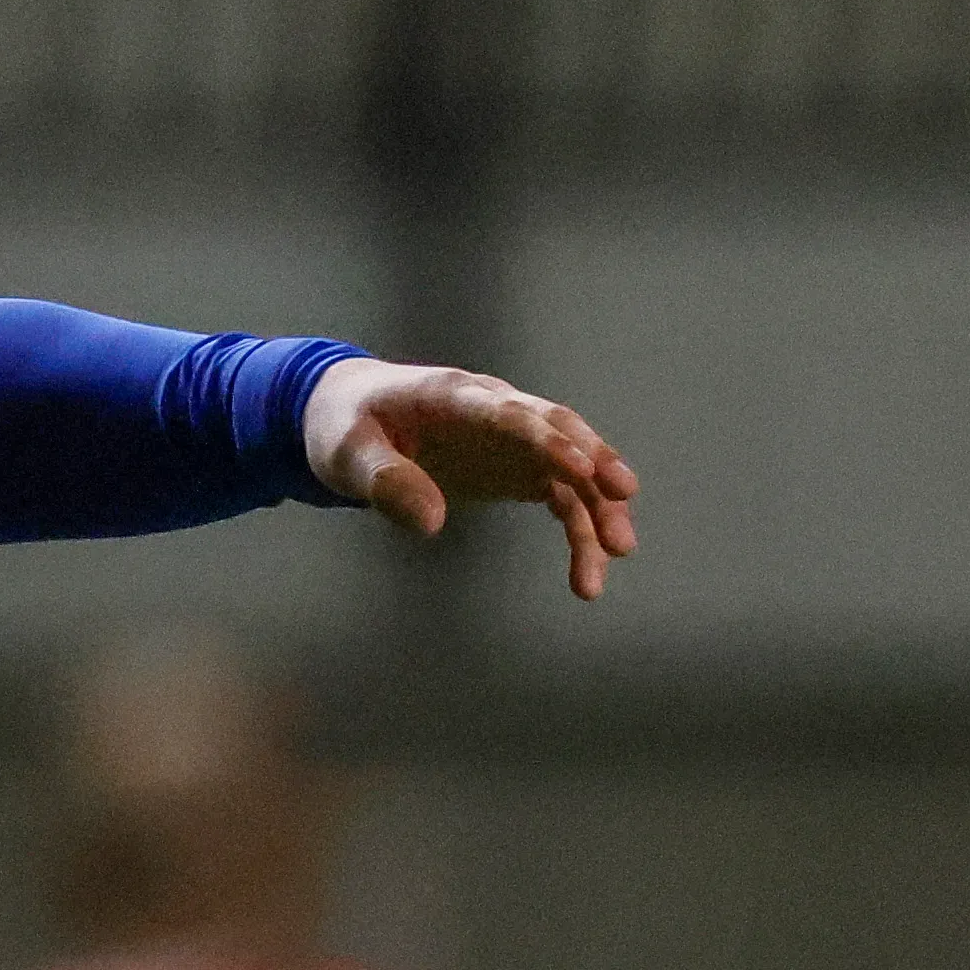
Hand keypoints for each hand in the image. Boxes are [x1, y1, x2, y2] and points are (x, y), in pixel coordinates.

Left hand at [305, 357, 640, 599]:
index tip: (578, 465)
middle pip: (559, 431)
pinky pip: (562, 497)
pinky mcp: (518, 467)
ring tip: (616, 555)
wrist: (352, 416)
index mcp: (454, 396)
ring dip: (597, 509)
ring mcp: (514, 440)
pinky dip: (580, 531)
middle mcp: (496, 411)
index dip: (544, 437)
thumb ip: (385, 482)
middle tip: (623, 498)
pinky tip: (587, 573)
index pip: (510, 412)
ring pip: (571, 470)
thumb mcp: (347, 454)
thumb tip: (431, 522)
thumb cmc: (346, 427)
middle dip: (594, 462)